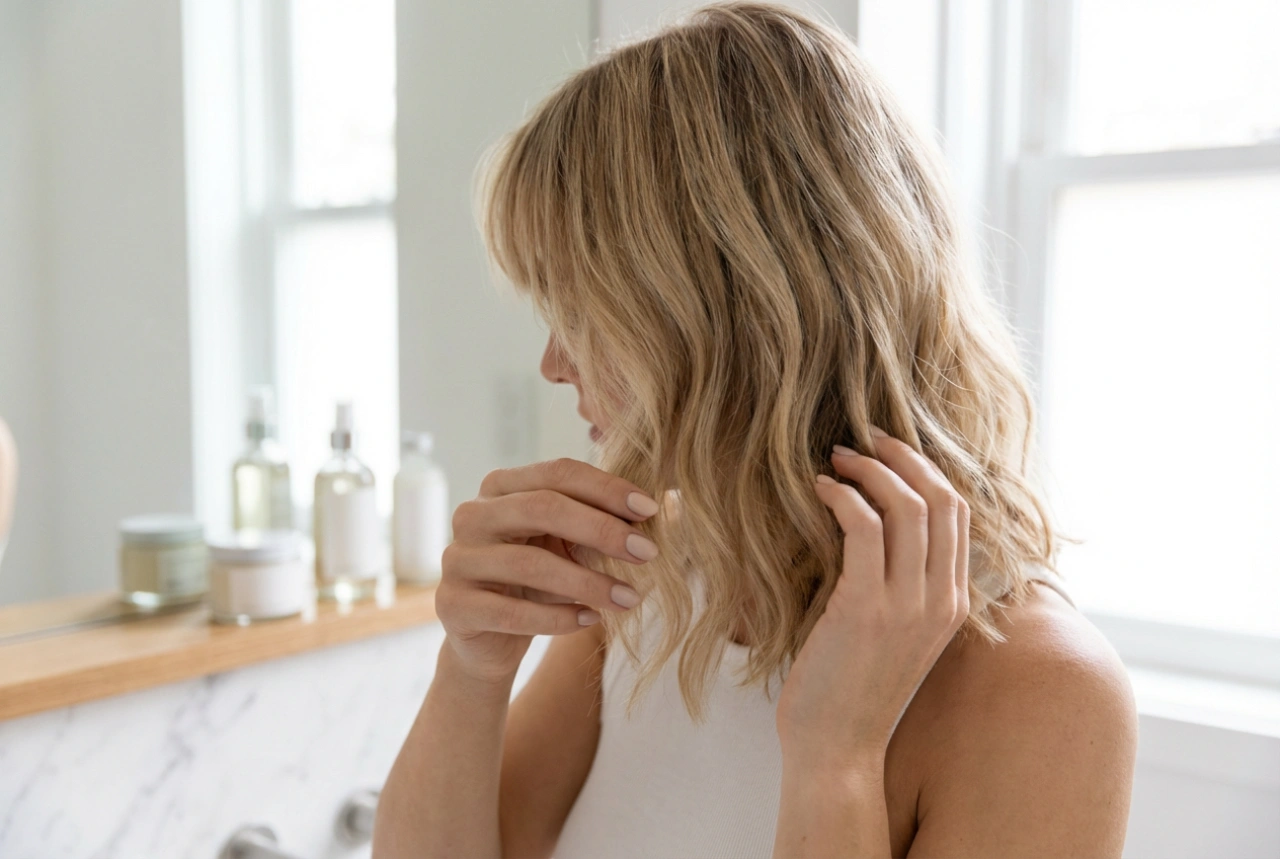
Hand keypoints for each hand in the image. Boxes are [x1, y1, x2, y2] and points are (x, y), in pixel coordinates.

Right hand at [436, 458, 659, 684]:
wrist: (490, 640)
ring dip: (588, 582)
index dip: (606, 488)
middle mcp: (472, 514)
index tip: (651, 509)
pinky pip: (510, 611)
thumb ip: (611, 524)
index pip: (557, 472)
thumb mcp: (573, 548)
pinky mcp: (452, 605)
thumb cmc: (540, 582)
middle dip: (602, 529)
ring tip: (629, 598)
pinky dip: (557, 618)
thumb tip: (677, 505)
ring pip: (529, 564)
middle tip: (649, 553)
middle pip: (542, 508)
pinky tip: (590, 622)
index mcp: (501, 487)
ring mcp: (457, 559)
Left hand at [775, 427, 969, 766]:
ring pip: (908, 506)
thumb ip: (898, 585)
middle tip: (863, 439)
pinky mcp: (867, 608)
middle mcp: (942, 601)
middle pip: (943, 499)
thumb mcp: (892, 633)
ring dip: (869, 470)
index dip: (925, 471)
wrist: (836, 749)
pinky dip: (842, 496)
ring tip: (834, 459)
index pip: (959, 515)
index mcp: (954, 604)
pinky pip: (865, 527)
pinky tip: (819, 489)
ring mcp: (909, 605)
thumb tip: (871, 526)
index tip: (888, 451)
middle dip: (903, 457)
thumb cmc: (851, 689)